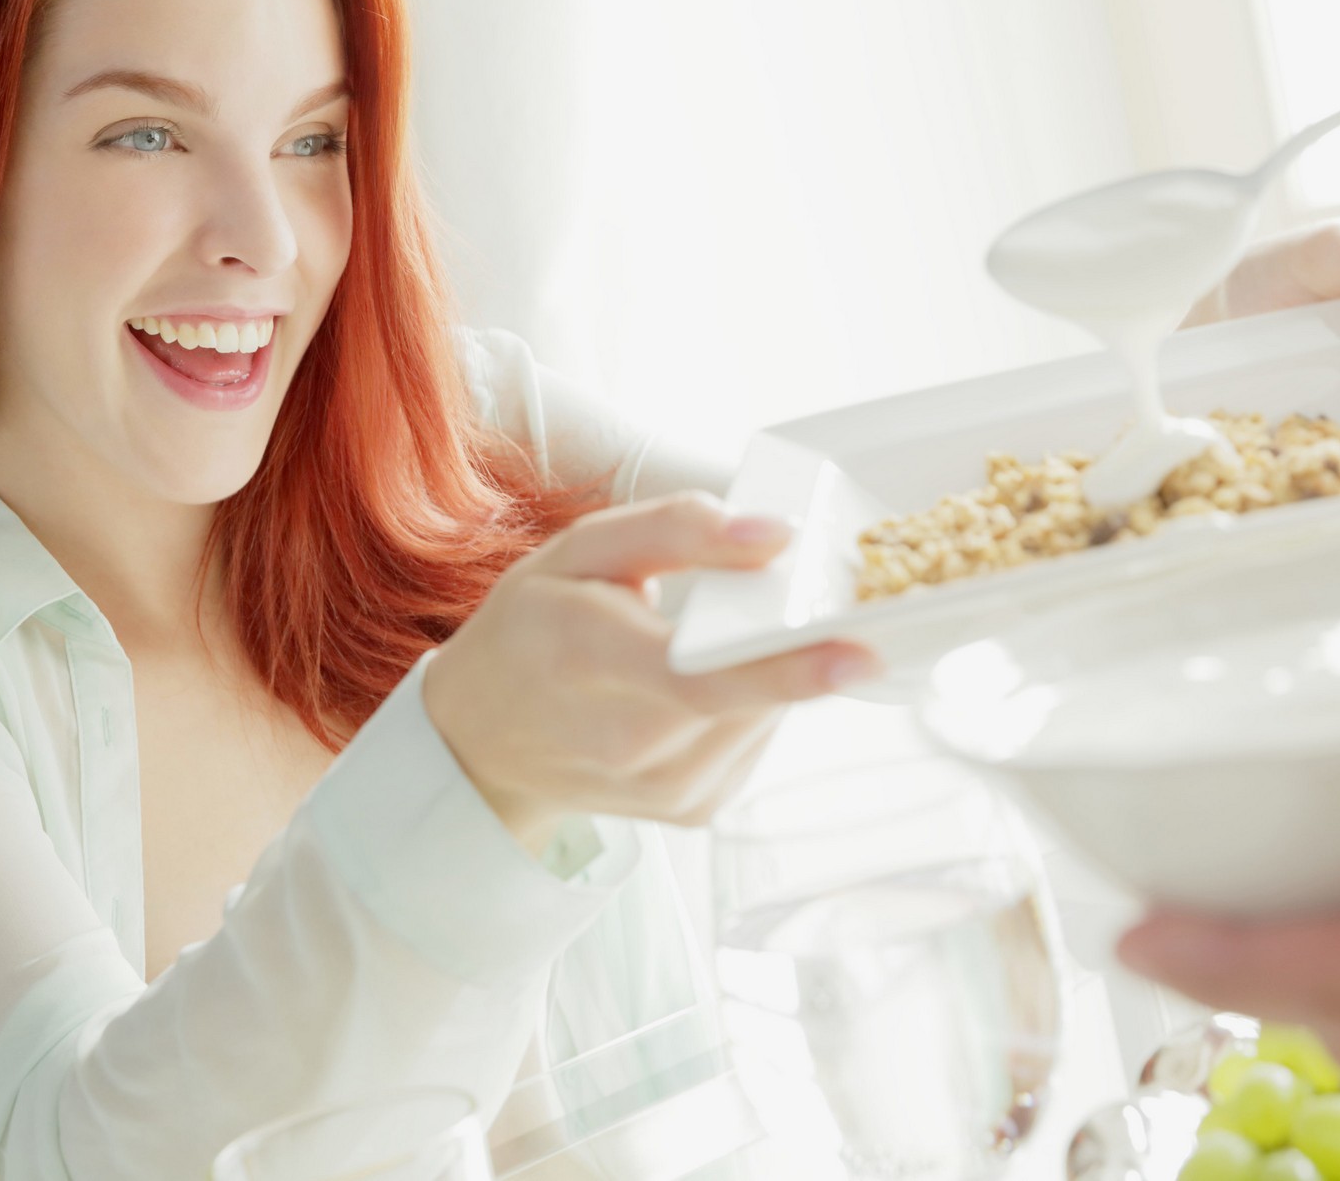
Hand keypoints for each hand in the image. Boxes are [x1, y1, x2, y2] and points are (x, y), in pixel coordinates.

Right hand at [420, 492, 882, 847]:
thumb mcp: (581, 550)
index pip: (697, 674)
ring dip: (769, 673)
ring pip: (765, 718)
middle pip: (749, 695)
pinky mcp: (691, 810)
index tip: (859, 653)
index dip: (784, 666)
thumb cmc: (533, 627)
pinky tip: (709, 687)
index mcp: (584, 658)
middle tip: (807, 603)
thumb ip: (677, 527)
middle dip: (792, 646)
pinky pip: (756, 743)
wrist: (480, 740)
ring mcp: (661, 789)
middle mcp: (625, 742)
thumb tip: (775, 535)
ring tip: (722, 642)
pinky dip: (753, 707)